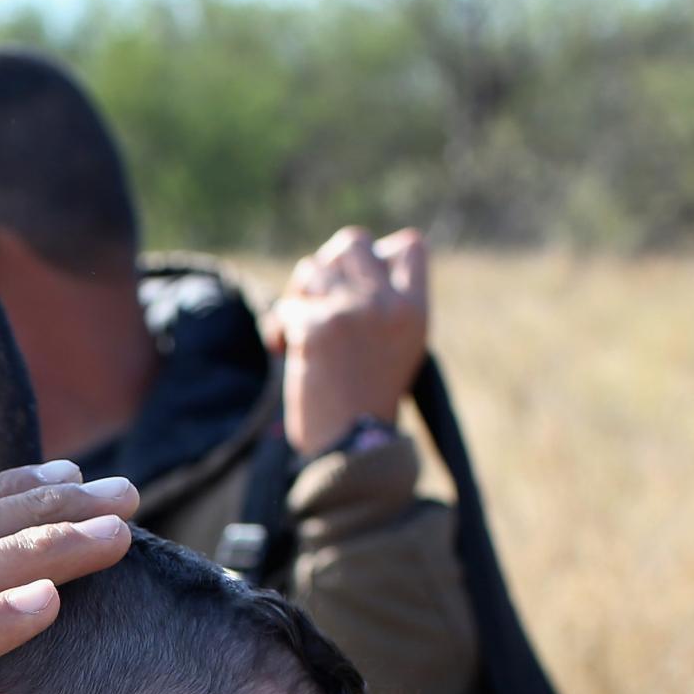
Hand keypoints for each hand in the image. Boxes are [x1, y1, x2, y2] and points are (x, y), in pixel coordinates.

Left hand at [267, 226, 428, 458]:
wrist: (352, 449)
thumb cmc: (368, 405)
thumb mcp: (400, 348)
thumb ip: (388, 306)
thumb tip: (350, 265)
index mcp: (415, 309)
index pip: (409, 245)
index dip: (380, 255)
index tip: (360, 284)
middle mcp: (388, 303)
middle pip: (352, 244)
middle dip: (329, 266)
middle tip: (320, 300)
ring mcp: (352, 312)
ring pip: (312, 268)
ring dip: (300, 294)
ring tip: (300, 328)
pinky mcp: (317, 328)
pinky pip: (287, 306)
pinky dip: (279, 327)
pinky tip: (282, 348)